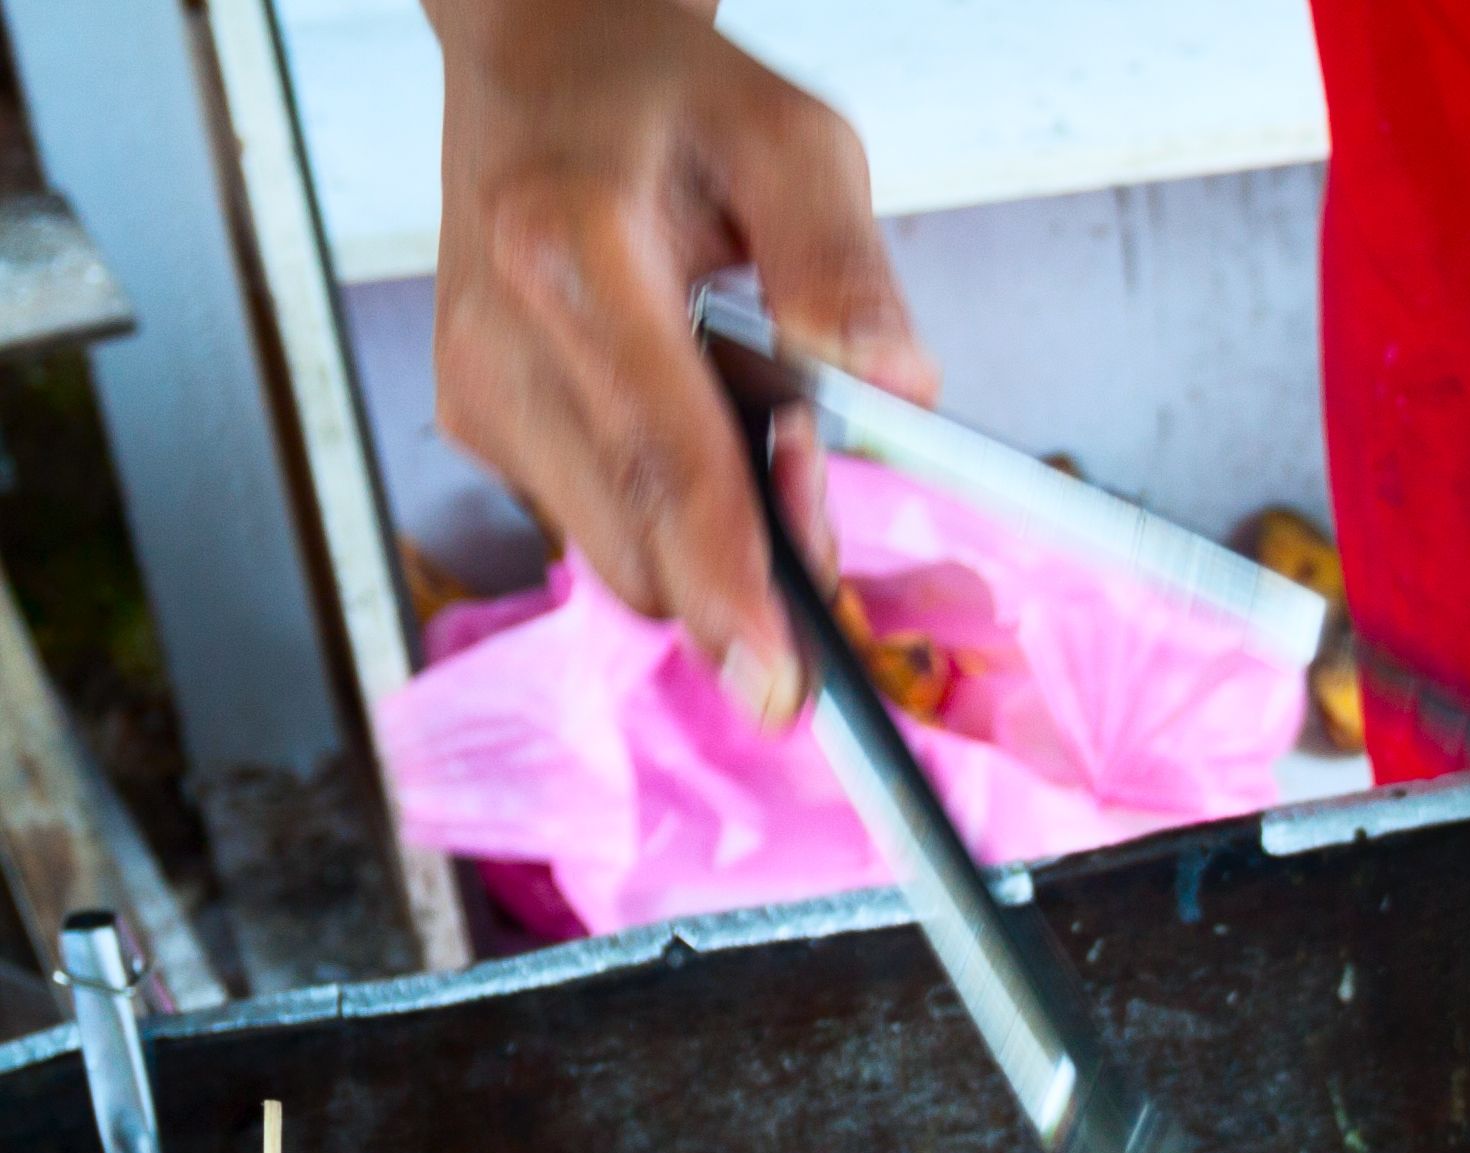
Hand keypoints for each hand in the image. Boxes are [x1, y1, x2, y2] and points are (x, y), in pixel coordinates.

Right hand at [426, 0, 934, 724]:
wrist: (544, 61)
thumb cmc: (668, 99)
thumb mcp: (794, 139)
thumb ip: (844, 264)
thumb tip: (897, 385)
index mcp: (567, 252)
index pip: (663, 459)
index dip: (732, 582)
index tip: (778, 679)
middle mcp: (499, 336)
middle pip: (640, 542)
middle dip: (751, 562)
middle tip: (814, 456)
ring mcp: (477, 390)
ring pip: (618, 554)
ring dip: (713, 538)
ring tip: (759, 417)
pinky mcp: (480, 422)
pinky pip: (598, 522)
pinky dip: (670, 511)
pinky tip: (698, 420)